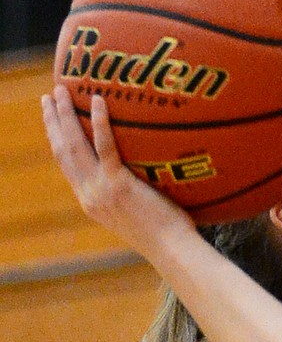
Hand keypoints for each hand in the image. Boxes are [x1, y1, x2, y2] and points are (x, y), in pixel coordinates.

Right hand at [42, 86, 196, 259]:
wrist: (172, 251)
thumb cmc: (166, 233)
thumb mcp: (136, 213)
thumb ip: (127, 193)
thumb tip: (139, 171)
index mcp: (90, 202)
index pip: (66, 165)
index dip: (56, 139)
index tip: (51, 118)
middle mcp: (89, 196)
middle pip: (63, 151)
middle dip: (53, 121)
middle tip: (49, 96)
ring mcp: (101, 190)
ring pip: (75, 145)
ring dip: (65, 115)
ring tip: (61, 90)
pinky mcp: (119, 185)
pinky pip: (106, 147)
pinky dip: (100, 122)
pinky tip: (98, 100)